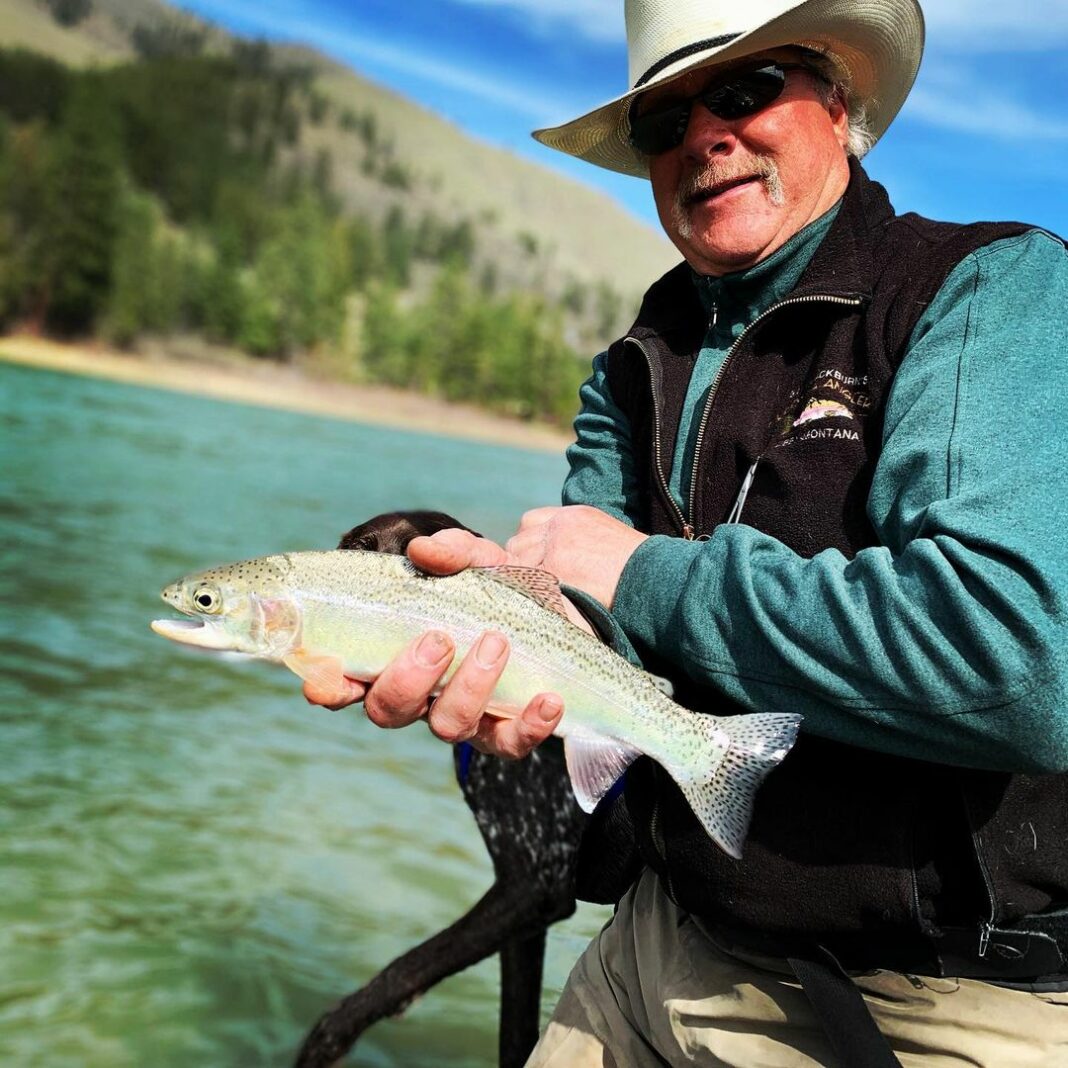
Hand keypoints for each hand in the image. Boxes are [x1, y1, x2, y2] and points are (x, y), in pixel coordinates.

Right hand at [303, 527, 566, 756]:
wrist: (558, 611)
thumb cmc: (497, 589)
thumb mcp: (477, 560)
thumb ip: (451, 550)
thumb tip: (422, 550)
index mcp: (394, 656)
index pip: (346, 682)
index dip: (329, 687)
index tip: (326, 678)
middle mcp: (421, 695)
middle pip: (390, 711)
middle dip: (408, 679)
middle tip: (440, 639)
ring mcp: (463, 716)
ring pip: (449, 727)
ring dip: (468, 686)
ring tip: (496, 643)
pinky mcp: (508, 729)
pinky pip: (511, 743)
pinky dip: (529, 726)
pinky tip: (548, 700)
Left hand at [505, 505, 646, 608]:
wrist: (653, 577)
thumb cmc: (636, 567)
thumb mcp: (605, 538)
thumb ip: (577, 541)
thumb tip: (558, 560)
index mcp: (573, 516)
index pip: (530, 523)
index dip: (529, 544)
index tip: (534, 560)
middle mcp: (560, 527)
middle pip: (518, 544)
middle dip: (521, 563)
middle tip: (532, 584)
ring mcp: (555, 548)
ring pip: (518, 564)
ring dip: (524, 580)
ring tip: (538, 597)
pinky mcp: (555, 570)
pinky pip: (527, 583)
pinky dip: (531, 595)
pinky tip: (540, 605)